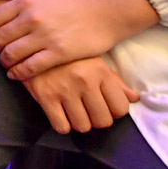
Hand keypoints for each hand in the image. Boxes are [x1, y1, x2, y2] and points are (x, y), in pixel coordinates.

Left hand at [0, 0, 158, 80]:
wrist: (102, 13)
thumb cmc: (70, 0)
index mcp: (25, 1)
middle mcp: (32, 18)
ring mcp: (45, 36)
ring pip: (11, 54)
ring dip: (4, 61)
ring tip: (6, 63)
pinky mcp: (58, 53)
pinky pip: (30, 67)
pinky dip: (18, 73)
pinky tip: (15, 74)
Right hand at [21, 56, 138, 133]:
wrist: (32, 42)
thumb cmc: (68, 55)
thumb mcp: (94, 61)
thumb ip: (115, 81)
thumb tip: (134, 99)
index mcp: (100, 71)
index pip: (120, 108)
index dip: (114, 111)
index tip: (105, 106)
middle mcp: (84, 81)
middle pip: (103, 121)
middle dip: (97, 119)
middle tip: (89, 110)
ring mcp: (64, 89)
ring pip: (82, 126)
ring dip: (79, 122)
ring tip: (74, 110)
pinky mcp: (45, 96)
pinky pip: (61, 126)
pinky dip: (62, 124)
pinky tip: (60, 112)